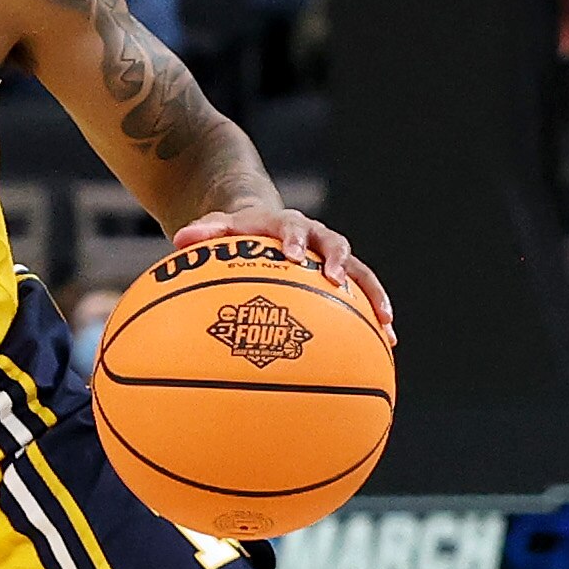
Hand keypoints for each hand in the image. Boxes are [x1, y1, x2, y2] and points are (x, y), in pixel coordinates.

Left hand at [170, 206, 395, 344]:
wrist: (263, 224)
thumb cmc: (237, 232)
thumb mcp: (218, 228)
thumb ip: (204, 232)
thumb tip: (181, 238)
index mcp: (287, 224)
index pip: (292, 227)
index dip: (295, 239)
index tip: (293, 254)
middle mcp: (316, 238)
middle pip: (336, 245)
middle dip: (338, 263)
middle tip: (336, 281)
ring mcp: (332, 258)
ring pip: (360, 274)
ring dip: (374, 296)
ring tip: (386, 324)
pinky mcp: (341, 278)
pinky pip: (362, 297)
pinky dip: (375, 318)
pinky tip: (387, 344)